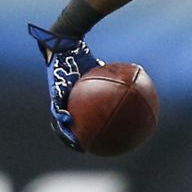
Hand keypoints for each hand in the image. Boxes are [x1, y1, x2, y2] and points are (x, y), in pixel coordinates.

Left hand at [28, 23, 104, 150]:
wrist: (66, 44)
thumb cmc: (83, 54)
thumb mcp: (103, 67)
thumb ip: (116, 75)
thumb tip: (138, 76)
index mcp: (75, 100)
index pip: (79, 120)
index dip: (84, 132)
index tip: (92, 141)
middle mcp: (65, 101)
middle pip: (67, 126)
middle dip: (73, 139)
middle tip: (83, 148)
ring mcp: (57, 97)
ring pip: (58, 121)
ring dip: (64, 132)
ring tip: (73, 142)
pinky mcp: (53, 91)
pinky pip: (56, 107)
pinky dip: (61, 115)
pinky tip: (68, 119)